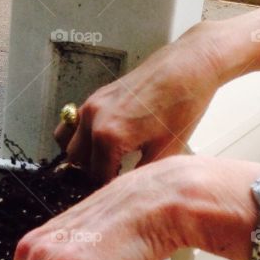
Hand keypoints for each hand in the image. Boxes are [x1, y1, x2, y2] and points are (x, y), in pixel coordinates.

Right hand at [54, 23, 226, 184]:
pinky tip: (99, 143)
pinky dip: (79, 137)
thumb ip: (141, 175)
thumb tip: (130, 190)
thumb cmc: (183, 103)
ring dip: (83, 157)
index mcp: (110, 136)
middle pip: (78, 163)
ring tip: (106, 162)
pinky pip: (73, 123)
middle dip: (94, 174)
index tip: (118, 193)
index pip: (96, 178)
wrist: (190, 66)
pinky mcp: (97, 96)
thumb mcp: (166, 151)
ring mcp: (93, 105)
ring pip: (70, 144)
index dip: (109, 189)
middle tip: (115, 179)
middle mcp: (95, 119)